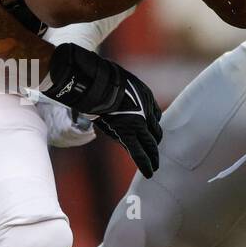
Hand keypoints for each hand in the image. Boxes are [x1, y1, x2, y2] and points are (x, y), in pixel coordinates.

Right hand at [44, 42, 161, 176]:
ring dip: (152, 155)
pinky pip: (139, 151)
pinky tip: (150, 172)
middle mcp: (145, 110)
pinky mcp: (128, 133)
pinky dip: (145, 162)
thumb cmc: (101, 77)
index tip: (150, 131)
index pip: (153, 114)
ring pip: (150, 142)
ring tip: (154, 166)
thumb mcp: (113, 76)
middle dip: (154, 143)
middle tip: (156, 154)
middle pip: (154, 130)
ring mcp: (138, 122)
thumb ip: (113, 84)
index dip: (151, 124)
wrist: (99, 83)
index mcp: (144, 96)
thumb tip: (89, 74)